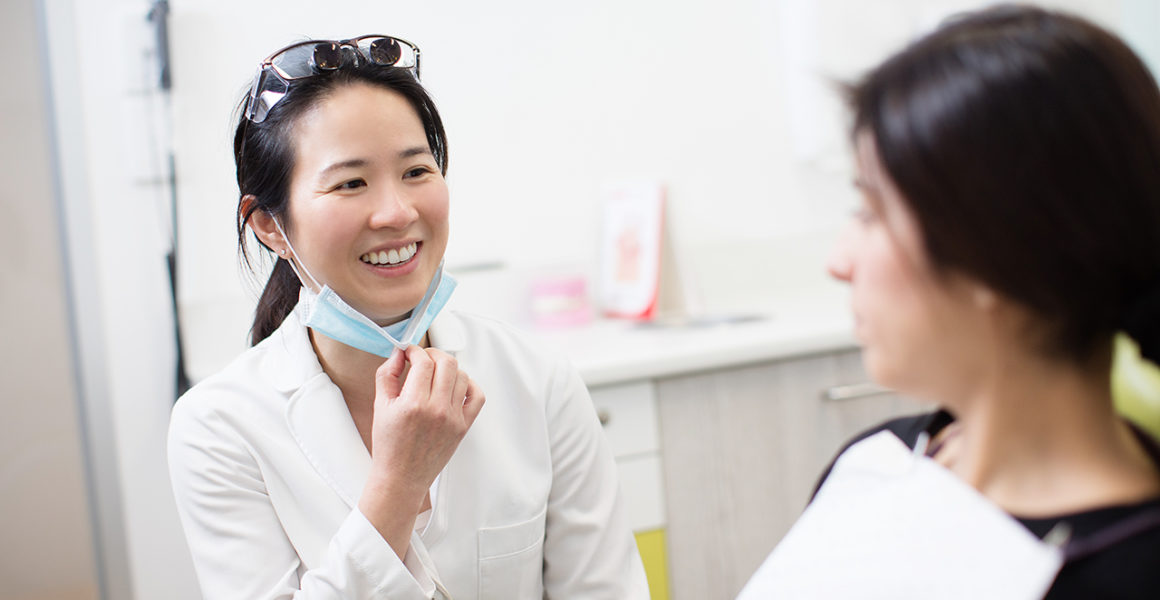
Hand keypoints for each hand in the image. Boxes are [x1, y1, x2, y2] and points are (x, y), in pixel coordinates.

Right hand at [357, 345, 484, 554]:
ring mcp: (453, 418)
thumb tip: (399, 352)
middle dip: (432, 354)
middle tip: (422, 359)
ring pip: (461, 375)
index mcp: (413, 404)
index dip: (414, 351)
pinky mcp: (464, 427)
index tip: (409, 353)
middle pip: (446, 363)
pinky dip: (469, 384)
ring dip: (447, 368)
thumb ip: (387, 374)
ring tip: (434, 374)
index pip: (423, 361)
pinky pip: (477, 396)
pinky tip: (455, 384)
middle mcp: (436, 409)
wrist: (401, 478)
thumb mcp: (380, 406)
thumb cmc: (388, 444)